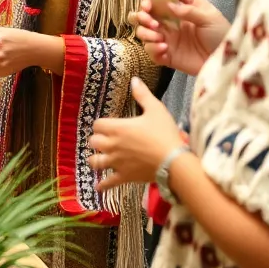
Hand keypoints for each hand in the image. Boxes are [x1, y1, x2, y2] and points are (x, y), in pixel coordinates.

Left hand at [88, 77, 185, 191]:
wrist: (174, 161)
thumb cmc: (165, 133)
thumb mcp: (156, 109)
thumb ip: (142, 95)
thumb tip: (134, 79)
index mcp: (117, 128)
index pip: (97, 125)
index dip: (101, 125)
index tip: (108, 126)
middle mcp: (112, 145)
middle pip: (93, 142)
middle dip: (97, 141)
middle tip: (105, 141)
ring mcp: (116, 163)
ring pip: (95, 162)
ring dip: (95, 160)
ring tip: (99, 159)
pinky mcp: (124, 177)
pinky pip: (108, 183)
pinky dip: (102, 186)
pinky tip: (98, 188)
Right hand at [130, 0, 229, 75]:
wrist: (226, 62)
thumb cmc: (221, 34)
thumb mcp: (210, 17)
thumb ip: (188, 10)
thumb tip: (168, 5)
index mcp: (180, 8)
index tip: (148, 3)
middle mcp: (170, 22)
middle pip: (145, 14)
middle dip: (141, 16)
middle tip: (151, 21)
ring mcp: (167, 39)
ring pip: (142, 32)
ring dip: (145, 33)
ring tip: (159, 37)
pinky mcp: (166, 55)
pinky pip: (150, 51)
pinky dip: (153, 49)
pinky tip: (165, 49)